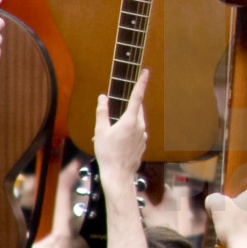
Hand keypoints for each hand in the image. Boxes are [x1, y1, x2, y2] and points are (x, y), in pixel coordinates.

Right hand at [94, 69, 148, 190]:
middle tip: (116, 114)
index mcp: (130, 120)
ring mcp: (143, 136)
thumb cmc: (108, 153)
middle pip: (136, 109)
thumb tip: (102, 98)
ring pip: (136, 122)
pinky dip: (129, 133)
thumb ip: (102, 112)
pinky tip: (118, 143)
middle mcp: (140, 126)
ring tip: (112, 134)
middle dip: (129, 106)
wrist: (118, 175)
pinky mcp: (143, 145)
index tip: (146, 72)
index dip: (141, 83)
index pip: (137, 96)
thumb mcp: (100, 131)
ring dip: (127, 122)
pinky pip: (137, 133)